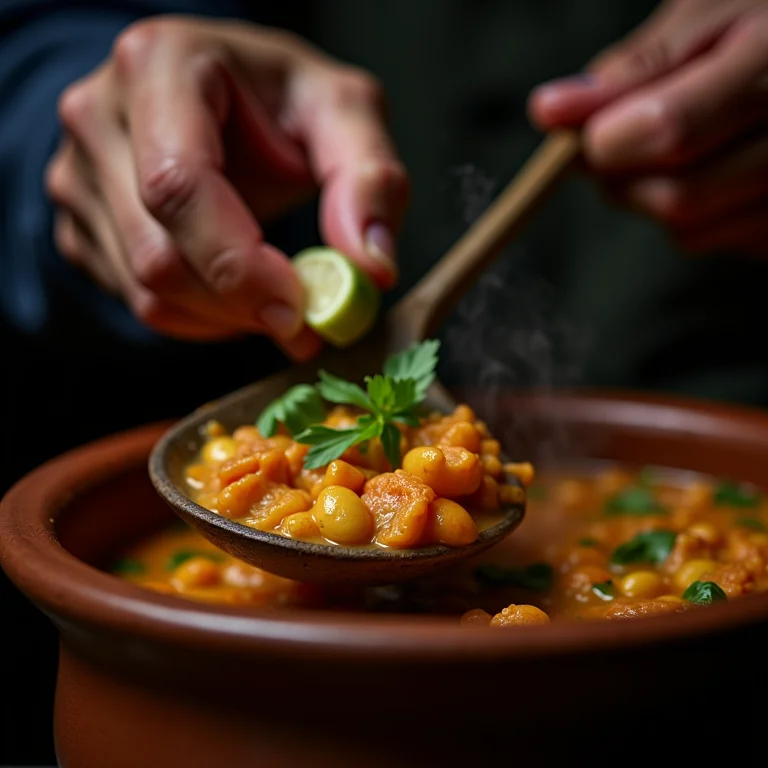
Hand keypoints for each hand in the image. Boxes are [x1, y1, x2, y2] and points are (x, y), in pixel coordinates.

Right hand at [45, 16, 407, 357]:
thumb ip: (370, 179)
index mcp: (161, 65)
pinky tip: (234, 293)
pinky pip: (135, 301)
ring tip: (275, 300)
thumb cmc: (282, 101)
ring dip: (224, 320)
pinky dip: (196, 319)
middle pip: (158, 254)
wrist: (225, 100)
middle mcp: (100, 116)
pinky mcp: (80, 225)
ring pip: (145, 291)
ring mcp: (78, 174)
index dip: (238, 263)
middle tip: (303, 321)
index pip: (178, 186)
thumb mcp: (344, 112)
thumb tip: (371, 267)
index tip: (297, 308)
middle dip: (240, 306)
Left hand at [529, 0, 767, 256]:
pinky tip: (712, 166)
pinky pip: (710, 241)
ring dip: (653, 196)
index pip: (670, 131)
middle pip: (674, 197)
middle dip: (624, 175)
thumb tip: (551, 111)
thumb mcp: (709, 14)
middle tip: (623, 138)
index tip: (585, 129)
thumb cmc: (761, 20)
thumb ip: (637, 66)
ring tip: (679, 144)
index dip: (608, 138)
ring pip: (686, 230)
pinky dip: (690, 213)